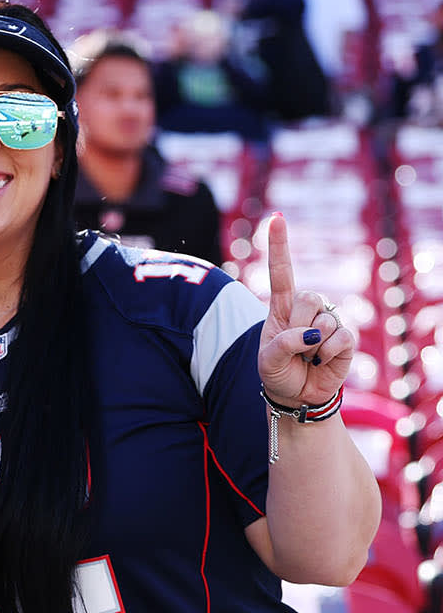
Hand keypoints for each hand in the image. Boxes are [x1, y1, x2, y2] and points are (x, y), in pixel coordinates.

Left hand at [258, 213, 353, 406]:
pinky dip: (327, 354)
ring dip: (311, 345)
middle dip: (298, 325)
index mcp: (282, 307)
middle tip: (294, 347)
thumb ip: (282, 344)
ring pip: (324, 320)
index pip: (281, 272)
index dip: (279, 245)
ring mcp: (329, 321)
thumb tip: (313, 334)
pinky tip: (321, 361)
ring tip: (306, 357)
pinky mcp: (346, 338)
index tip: (277, 217)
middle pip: (308, 296)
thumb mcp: (266, 360)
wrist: (296, 395)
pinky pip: (340, 338)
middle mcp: (308, 309)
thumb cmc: (277, 372)